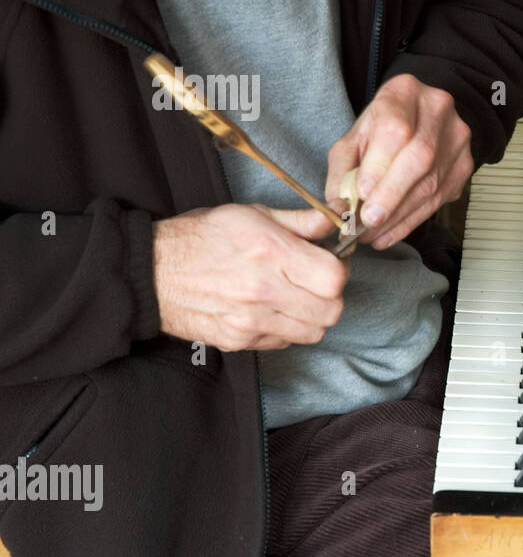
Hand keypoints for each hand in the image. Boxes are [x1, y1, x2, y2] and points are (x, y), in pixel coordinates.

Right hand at [153, 204, 347, 351]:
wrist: (151, 272)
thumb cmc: (201, 237)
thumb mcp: (251, 214)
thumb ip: (298, 221)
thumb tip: (332, 220)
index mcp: (271, 253)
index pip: (334, 279)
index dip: (338, 271)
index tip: (328, 263)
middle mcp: (263, 291)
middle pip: (331, 311)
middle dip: (330, 297)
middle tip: (315, 282)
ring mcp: (251, 321)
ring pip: (313, 333)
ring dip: (312, 316)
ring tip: (295, 297)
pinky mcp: (239, 341)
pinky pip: (284, 342)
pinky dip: (287, 329)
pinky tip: (272, 310)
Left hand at [325, 74, 473, 249]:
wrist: (423, 119)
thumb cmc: (384, 127)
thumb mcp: (356, 137)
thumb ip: (343, 168)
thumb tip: (339, 208)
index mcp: (404, 92)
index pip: (396, 129)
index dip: (379, 164)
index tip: (363, 192)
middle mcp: (438, 110)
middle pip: (420, 157)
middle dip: (391, 194)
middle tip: (368, 221)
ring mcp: (457, 138)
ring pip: (431, 183)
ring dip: (399, 214)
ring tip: (372, 233)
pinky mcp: (464, 165)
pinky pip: (439, 200)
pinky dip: (411, 221)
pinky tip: (390, 233)